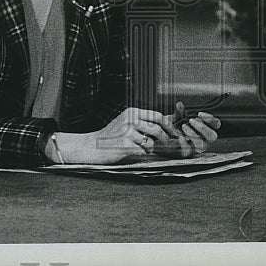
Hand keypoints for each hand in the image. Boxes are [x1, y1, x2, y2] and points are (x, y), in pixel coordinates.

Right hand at [52, 107, 177, 164]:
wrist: (91, 146)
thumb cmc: (112, 137)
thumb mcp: (127, 123)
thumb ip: (144, 122)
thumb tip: (168, 122)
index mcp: (132, 112)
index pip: (157, 115)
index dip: (168, 125)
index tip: (174, 134)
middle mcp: (130, 119)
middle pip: (157, 128)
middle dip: (166, 138)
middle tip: (169, 146)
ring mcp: (127, 131)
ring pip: (151, 141)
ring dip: (153, 149)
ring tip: (149, 151)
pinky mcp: (124, 144)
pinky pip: (142, 151)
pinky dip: (144, 155)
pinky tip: (139, 155)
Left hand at [152, 101, 220, 157]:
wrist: (165, 137)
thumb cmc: (175, 126)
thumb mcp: (177, 117)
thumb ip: (179, 111)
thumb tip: (179, 105)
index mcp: (206, 128)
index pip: (216, 124)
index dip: (210, 119)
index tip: (199, 114)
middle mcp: (204, 138)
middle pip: (213, 136)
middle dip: (203, 127)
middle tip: (191, 120)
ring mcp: (197, 147)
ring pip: (202, 144)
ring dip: (193, 133)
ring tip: (183, 126)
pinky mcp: (187, 153)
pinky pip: (189, 151)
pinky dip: (184, 143)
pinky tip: (179, 137)